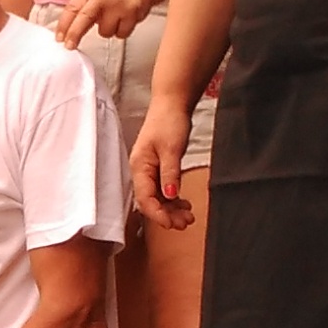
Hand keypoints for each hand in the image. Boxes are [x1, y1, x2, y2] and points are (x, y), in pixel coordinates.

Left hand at [54, 0, 162, 43]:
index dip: (63, 25)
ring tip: (118, 17)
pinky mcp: (131, 14)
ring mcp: (117, 6)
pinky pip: (121, 34)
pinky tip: (128, 19)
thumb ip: (86, 7)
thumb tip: (70, 29)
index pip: (72, 8)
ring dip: (110, 29)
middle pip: (83, 19)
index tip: (58, 38)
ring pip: (105, 32)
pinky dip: (123, 30)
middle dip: (74, 35)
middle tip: (69, 46)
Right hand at [130, 94, 195, 229]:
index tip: (171, 224)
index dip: (157, 214)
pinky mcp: (158, 167)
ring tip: (188, 216)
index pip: (145, 198)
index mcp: (139, 167)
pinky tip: (184, 204)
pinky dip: (173, 199)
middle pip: (151, 201)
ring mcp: (149, 170)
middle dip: (167, 214)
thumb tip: (169, 196)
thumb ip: (170, 174)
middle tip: (185, 223)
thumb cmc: (168, 121)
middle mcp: (141, 171)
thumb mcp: (171, 149)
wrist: (172, 103)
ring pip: (158, 197)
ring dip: (171, 209)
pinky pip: (163, 189)